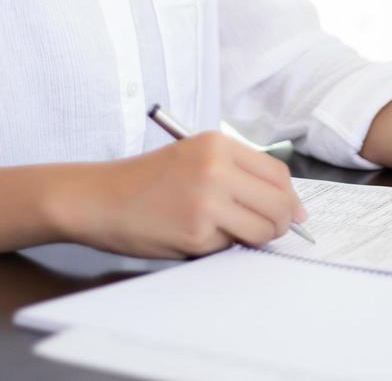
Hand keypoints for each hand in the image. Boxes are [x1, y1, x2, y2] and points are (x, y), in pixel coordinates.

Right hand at [65, 132, 308, 258]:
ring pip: (263, 229)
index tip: (291, 213)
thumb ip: (236, 173)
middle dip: (280, 223)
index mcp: (218, 144)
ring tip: (227, 233)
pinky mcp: (196, 232)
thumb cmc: (145, 181)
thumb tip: (288, 206)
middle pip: (279, 202)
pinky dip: (219, 246)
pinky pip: (229, 246)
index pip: (278, 173)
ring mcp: (208, 200)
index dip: (289, 197)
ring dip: (254, 238)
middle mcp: (217, 167)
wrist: (99, 198)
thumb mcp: (193, 158)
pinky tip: (193, 234)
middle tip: (267, 231)